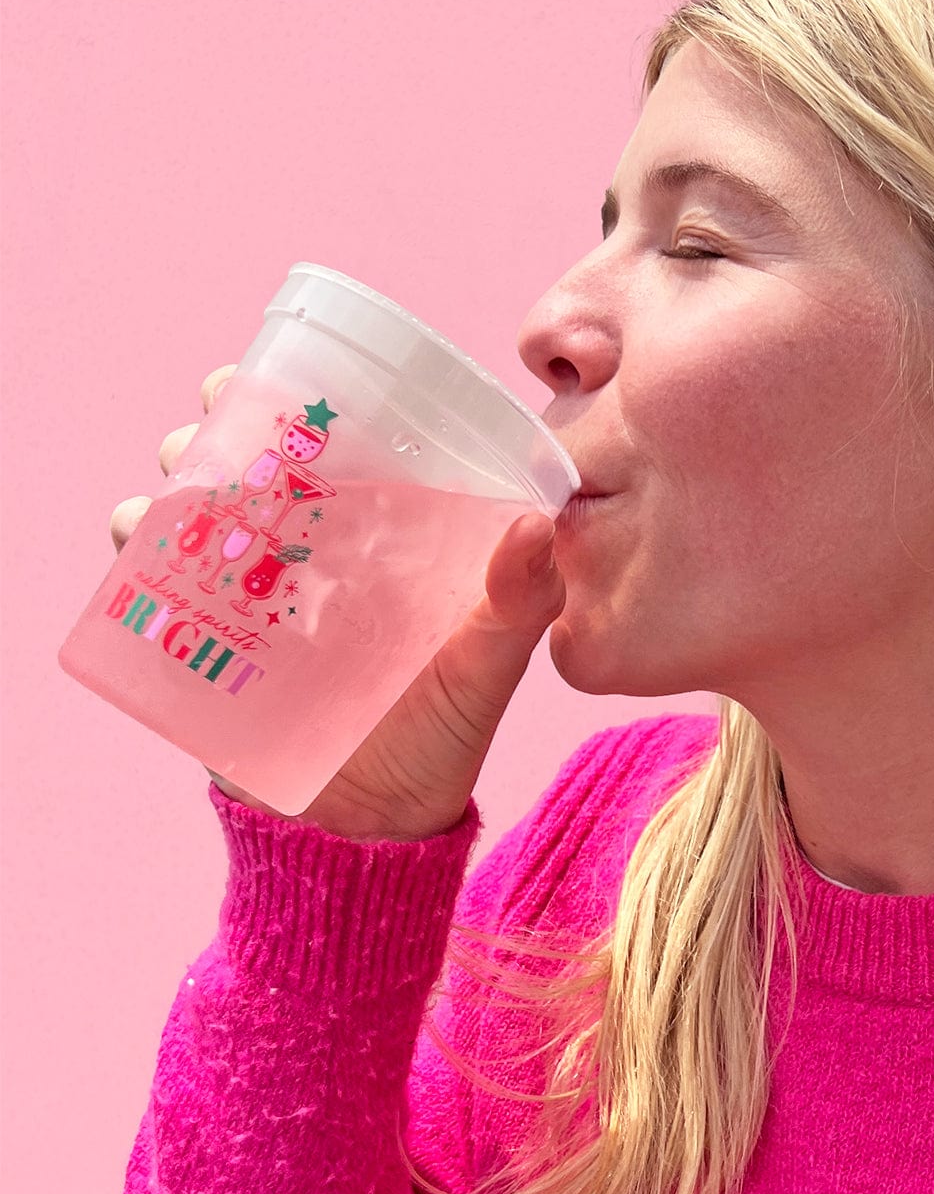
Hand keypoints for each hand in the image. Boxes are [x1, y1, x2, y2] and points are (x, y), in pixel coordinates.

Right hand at [110, 365, 565, 839]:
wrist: (382, 824)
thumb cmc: (445, 734)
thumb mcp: (488, 667)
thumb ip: (519, 601)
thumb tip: (537, 524)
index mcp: (374, 533)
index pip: (328, 441)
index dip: (296, 393)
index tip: (279, 369)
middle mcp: (305, 551)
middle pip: (245, 459)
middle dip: (219, 426)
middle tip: (221, 428)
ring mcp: (250, 595)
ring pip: (188, 510)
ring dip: (171, 484)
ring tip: (185, 491)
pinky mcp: (206, 647)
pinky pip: (151, 588)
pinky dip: (135, 555)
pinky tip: (144, 545)